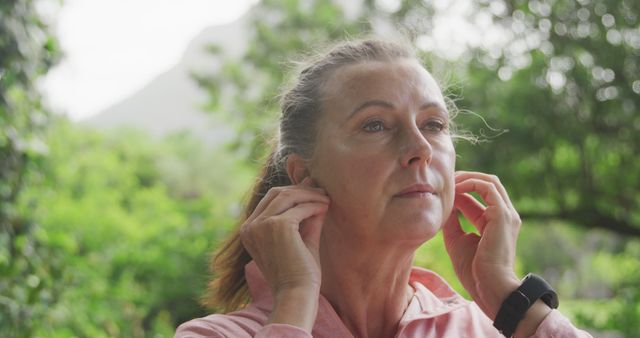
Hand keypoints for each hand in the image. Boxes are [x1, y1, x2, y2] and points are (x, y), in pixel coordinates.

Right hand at [240, 177, 329, 330]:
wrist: (296, 295)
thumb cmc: (299, 273)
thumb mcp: (300, 238)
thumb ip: (306, 216)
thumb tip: (315, 191)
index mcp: (249, 231)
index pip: (270, 200)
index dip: (293, 192)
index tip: (312, 189)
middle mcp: (250, 226)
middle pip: (277, 193)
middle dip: (301, 190)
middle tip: (321, 190)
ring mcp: (261, 225)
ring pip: (288, 196)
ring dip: (309, 195)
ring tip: (326, 198)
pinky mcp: (277, 226)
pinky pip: (300, 207)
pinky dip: (314, 205)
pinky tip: (326, 207)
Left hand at [442, 171, 520, 318]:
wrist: (489, 286)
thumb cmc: (474, 270)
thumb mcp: (456, 240)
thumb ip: (452, 221)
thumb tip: (444, 205)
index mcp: (493, 221)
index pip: (478, 195)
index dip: (459, 189)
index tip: (441, 189)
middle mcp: (503, 215)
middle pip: (487, 183)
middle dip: (465, 178)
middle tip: (445, 179)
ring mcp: (506, 214)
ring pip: (489, 181)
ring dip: (467, 178)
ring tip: (449, 181)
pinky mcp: (502, 215)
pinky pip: (488, 187)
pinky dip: (470, 183)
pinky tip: (454, 189)